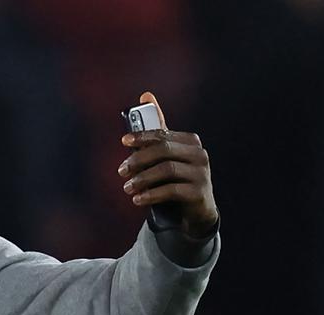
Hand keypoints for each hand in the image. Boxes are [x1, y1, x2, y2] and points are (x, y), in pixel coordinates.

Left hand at [118, 91, 218, 238]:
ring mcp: (202, 173)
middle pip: (163, 150)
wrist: (195, 211)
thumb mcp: (165, 156)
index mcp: (190, 141)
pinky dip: (151, 194)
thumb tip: (146, 95)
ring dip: (142, 179)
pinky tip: (138, 199)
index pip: (163, 134)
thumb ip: (156, 131)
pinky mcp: (199, 193)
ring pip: (166, 170)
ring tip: (127, 188)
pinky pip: (171, 191)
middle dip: (138, 159)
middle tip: (121, 171)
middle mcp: (199, 154)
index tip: (124, 141)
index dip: (142, 136)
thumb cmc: (175, 179)